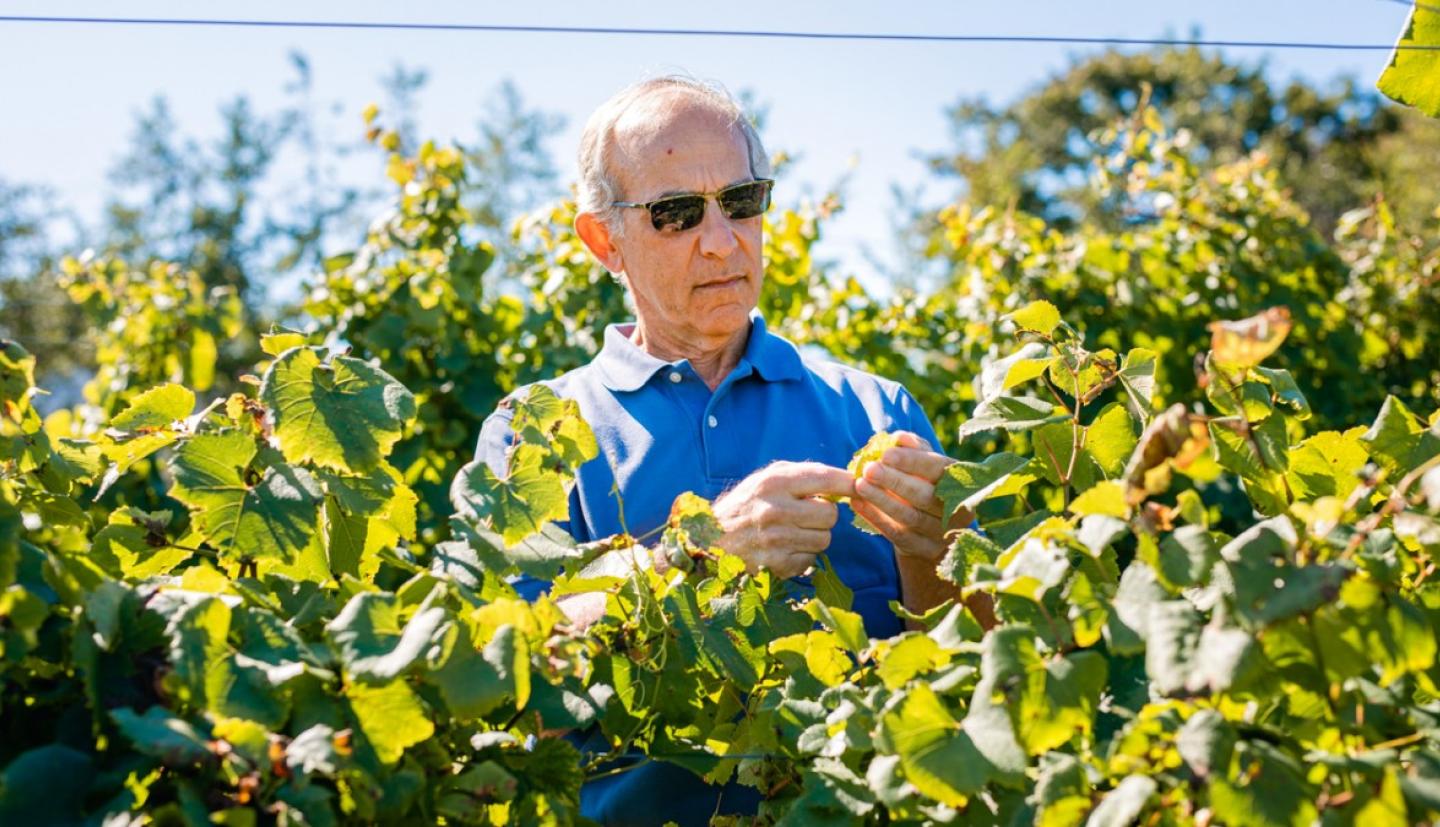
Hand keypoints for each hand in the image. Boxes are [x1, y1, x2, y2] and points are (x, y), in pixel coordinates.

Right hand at [713, 461, 854, 579]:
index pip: (827, 478)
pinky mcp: (776, 564)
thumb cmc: (745, 504)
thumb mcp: (767, 479)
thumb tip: (847, 479)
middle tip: (808, 513)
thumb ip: (803, 476)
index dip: (848, 483)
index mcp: (774, 482)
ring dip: (815, 536)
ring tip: (795, 530)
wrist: (710, 539)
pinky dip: (803, 555)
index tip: (858, 485)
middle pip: (830, 514)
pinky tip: (784, 547)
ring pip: (824, 539)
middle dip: (825, 515)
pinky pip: (810, 560)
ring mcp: (776, 540)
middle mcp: (775, 510)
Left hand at [850, 431, 963, 561]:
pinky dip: (877, 519)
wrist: (933, 530)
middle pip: (925, 495)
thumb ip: (915, 449)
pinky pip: (899, 535)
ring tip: (859, 485)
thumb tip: (900, 438)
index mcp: (962, 483)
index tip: (886, 453)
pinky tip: (858, 504)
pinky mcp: (926, 551)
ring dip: (882, 500)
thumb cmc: (927, 485)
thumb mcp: (926, 466)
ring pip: (910, 517)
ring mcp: (943, 534)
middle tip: (869, 469)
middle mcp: (958, 510)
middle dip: (895, 481)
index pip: (939, 470)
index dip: (913, 461)